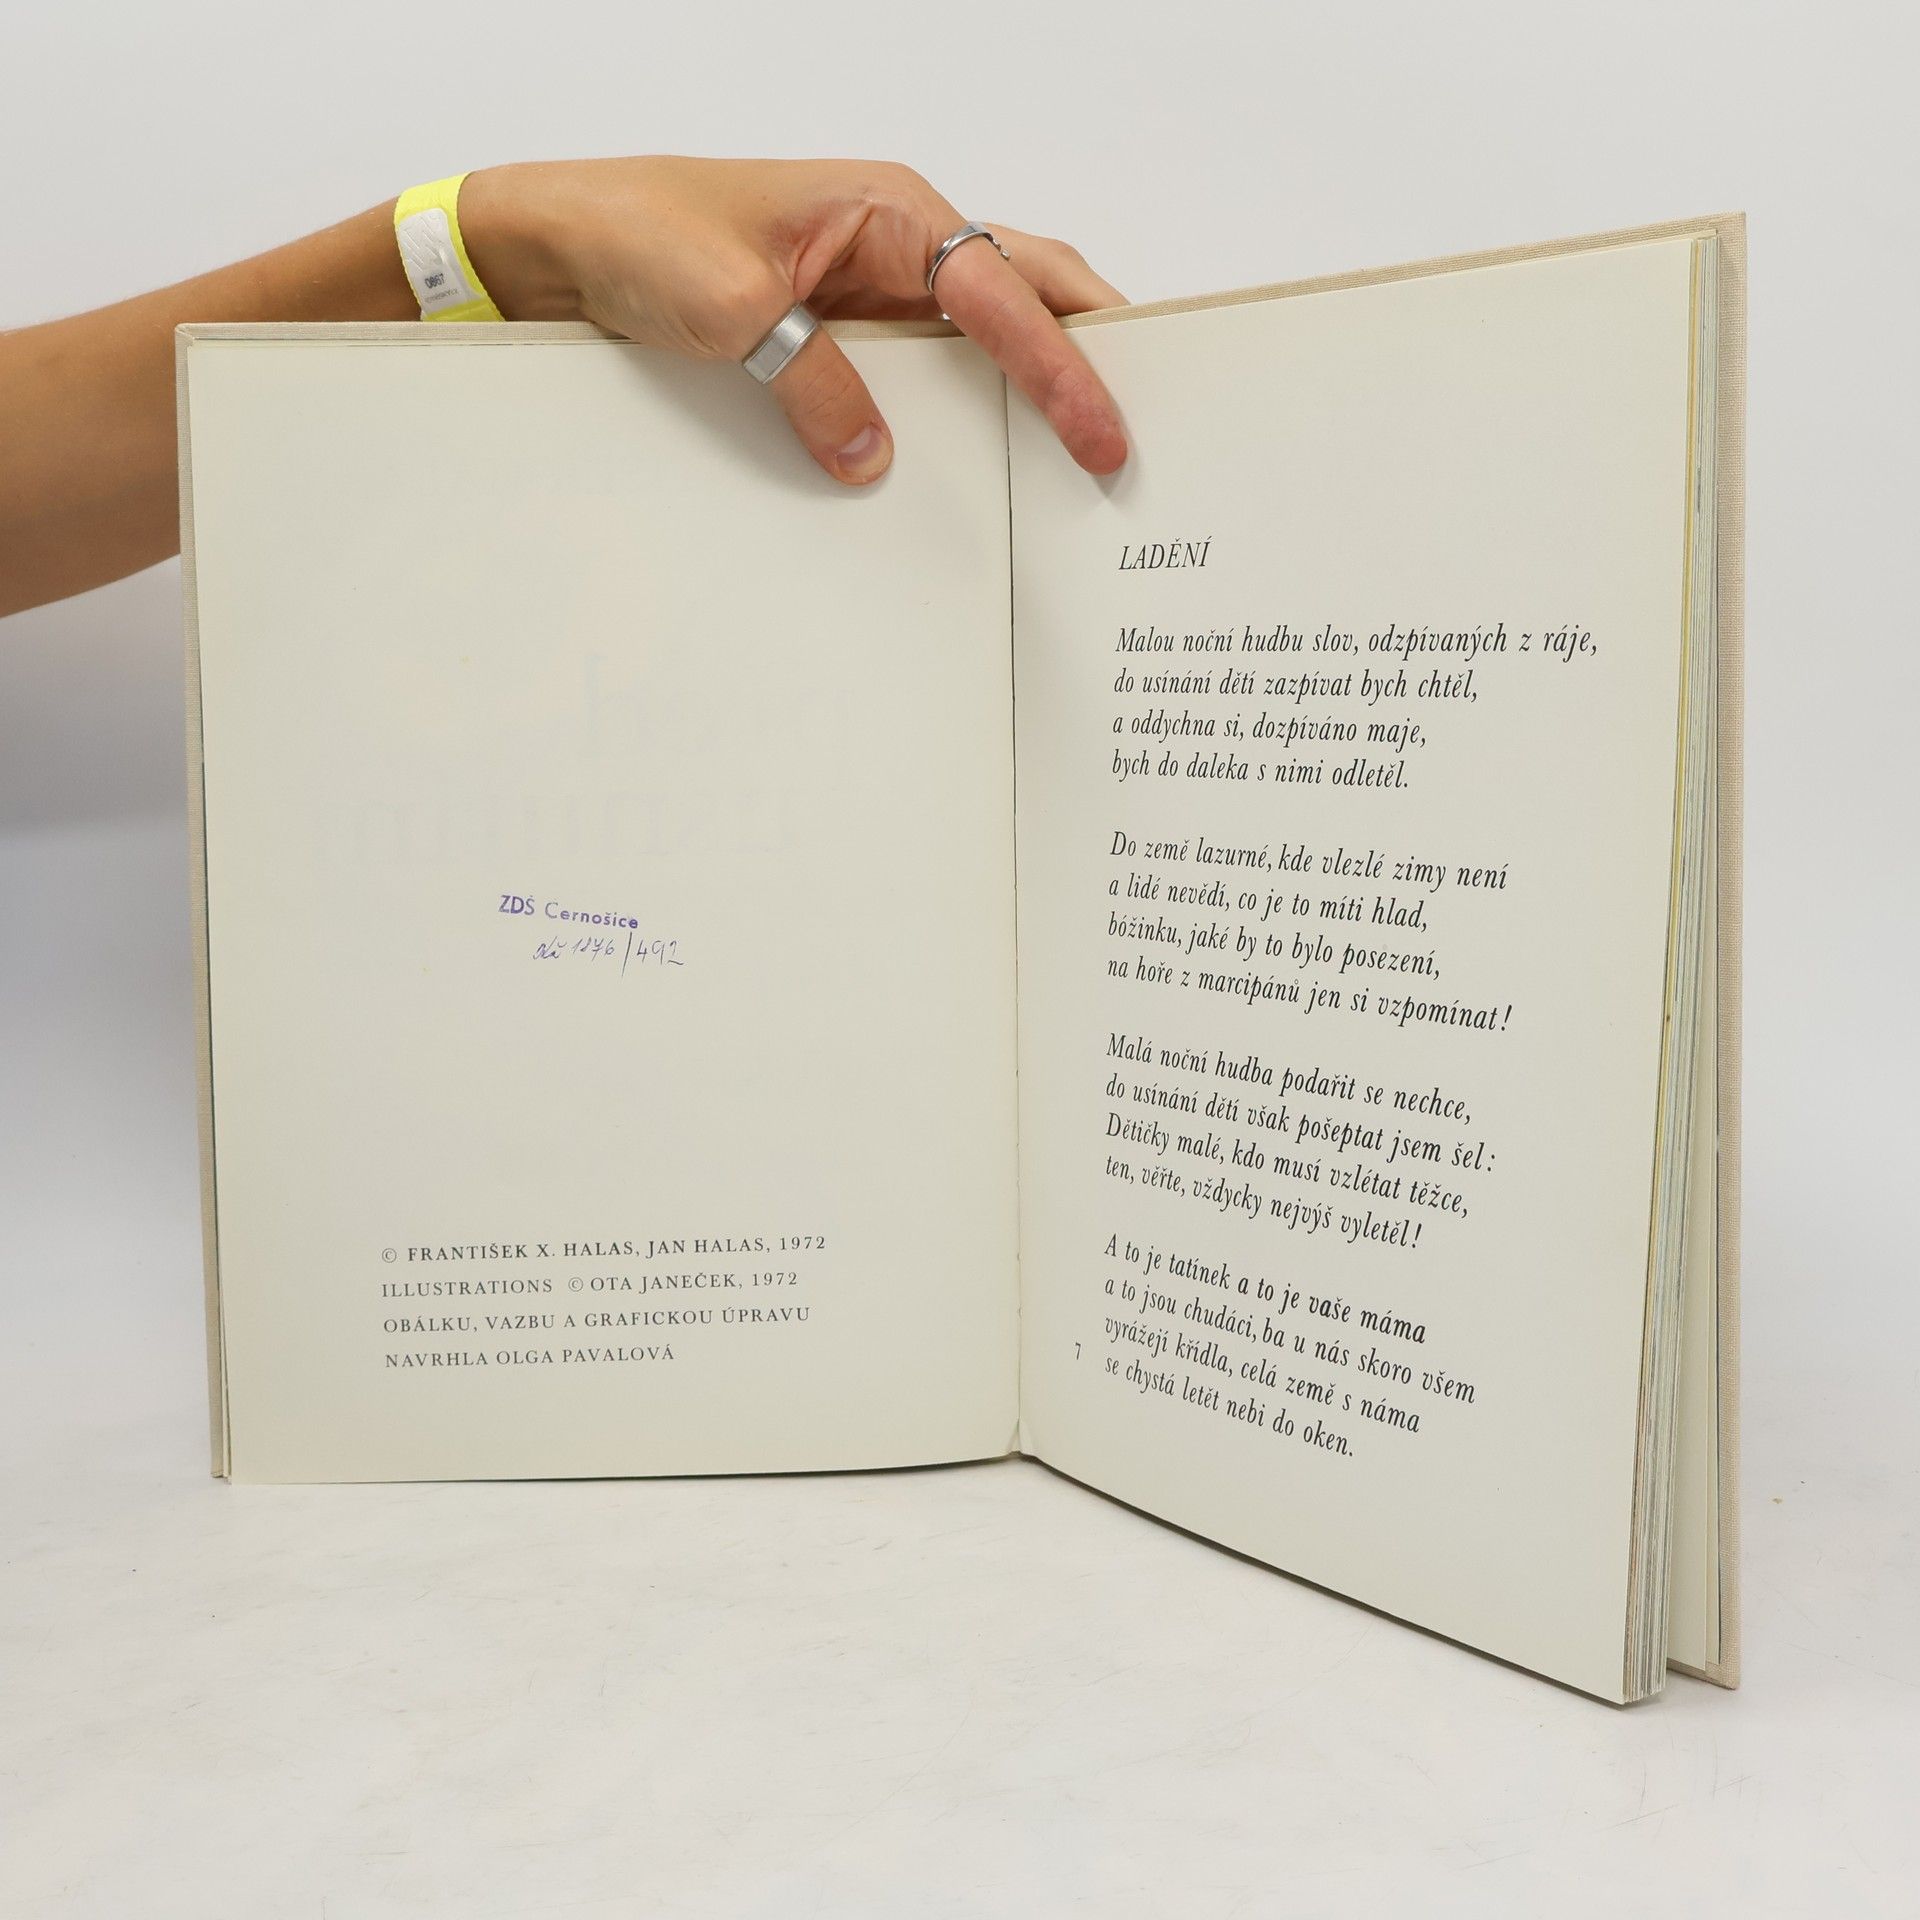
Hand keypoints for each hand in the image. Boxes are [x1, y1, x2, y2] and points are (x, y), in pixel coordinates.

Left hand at [459, 158, 1128, 484]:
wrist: (569, 242)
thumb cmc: (642, 233)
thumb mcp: (731, 313)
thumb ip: (813, 384)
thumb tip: (872, 460)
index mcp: (890, 208)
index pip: (1003, 294)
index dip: (1061, 369)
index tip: (1099, 436)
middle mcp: (900, 242)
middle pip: (1033, 292)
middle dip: (1091, 358)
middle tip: (1134, 439)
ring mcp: (880, 292)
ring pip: (992, 336)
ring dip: (1039, 390)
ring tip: (1083, 464)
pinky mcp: (850, 337)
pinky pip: (932, 376)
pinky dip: (969, 415)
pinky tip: (985, 466)